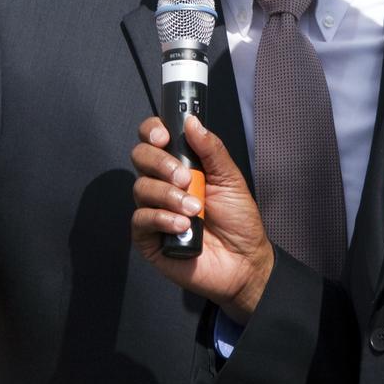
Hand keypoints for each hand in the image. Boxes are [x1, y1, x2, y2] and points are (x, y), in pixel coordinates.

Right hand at [131, 115, 273, 323]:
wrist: (243, 262)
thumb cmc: (238, 220)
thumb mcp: (230, 179)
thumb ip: (211, 149)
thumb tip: (192, 121)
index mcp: (180, 165)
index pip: (154, 138)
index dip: (153, 131)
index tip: (164, 136)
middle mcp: (162, 183)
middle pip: (140, 157)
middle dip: (161, 163)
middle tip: (186, 177)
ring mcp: (153, 209)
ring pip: (140, 187)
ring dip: (169, 195)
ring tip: (195, 210)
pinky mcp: (148, 236)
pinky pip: (140, 218)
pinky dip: (161, 218)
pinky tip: (183, 226)